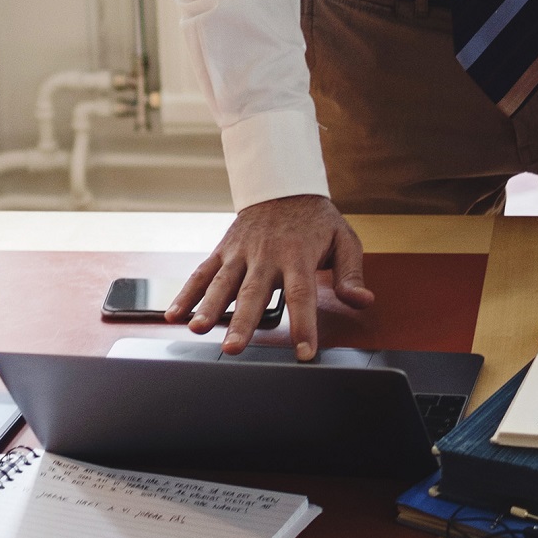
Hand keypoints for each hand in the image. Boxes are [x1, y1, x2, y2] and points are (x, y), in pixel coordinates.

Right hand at [171, 194, 375, 357]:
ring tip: (198, 329)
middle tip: (234, 348)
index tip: (304, 353)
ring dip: (208, 307)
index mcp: (298, 257)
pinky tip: (175, 315)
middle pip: (253, 294)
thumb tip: (362, 301)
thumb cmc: (316, 220)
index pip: (302, 296)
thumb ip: (351, 273)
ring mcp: (240, 253)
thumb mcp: (344, 239)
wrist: (282, 184)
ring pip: (222, 284)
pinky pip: (202, 273)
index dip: (303, 325)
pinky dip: (186, 293)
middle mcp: (266, 256)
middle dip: (243, 322)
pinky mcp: (223, 251)